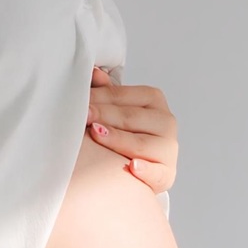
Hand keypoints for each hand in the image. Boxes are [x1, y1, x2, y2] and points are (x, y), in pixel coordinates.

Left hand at [87, 66, 177, 195]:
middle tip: (83, 117)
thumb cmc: (124, 133)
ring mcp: (168, 148)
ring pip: (140, 143)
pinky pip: (157, 172)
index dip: (99, 98)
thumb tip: (94, 73)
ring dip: (118, 139)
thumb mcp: (115, 110)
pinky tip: (133, 166)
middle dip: (104, 116)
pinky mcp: (167, 173)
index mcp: (153, 99)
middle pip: (130, 117)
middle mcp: (165, 121)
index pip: (123, 96)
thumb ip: (105, 92)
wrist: (138, 166)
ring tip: (97, 134)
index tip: (80, 101)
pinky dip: (146, 170)